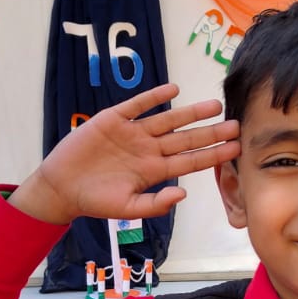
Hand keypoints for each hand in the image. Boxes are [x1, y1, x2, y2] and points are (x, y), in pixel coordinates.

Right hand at [10, 83, 240, 224]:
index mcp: (153, 171)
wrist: (61, 187)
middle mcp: (148, 150)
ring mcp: (132, 133)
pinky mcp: (113, 120)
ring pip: (167, 120)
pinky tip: (173, 90)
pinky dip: (154, 97)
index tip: (235, 148)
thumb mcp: (127, 208)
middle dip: (210, 132)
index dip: (213, 154)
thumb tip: (183, 193)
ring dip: (190, 113)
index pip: (190, 161)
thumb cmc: (94, 200)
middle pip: (185, 139)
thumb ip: (155, 204)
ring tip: (213, 106)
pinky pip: (137, 105)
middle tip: (236, 124)